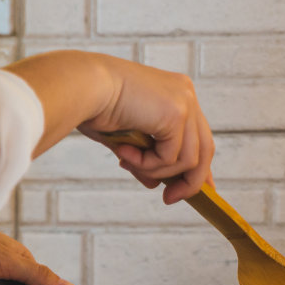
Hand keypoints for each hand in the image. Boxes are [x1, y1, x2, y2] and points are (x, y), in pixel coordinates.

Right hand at [81, 58, 214, 203]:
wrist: (79, 85)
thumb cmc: (93, 106)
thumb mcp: (125, 138)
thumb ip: (145, 158)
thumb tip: (155, 184)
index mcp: (176, 93)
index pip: (199, 136)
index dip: (201, 166)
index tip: (198, 189)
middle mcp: (186, 94)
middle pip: (205, 150)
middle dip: (189, 181)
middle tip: (168, 198)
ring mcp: (185, 102)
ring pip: (188, 159)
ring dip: (156, 170)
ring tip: (127, 162)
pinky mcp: (177, 113)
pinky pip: (171, 157)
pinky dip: (148, 164)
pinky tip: (124, 152)